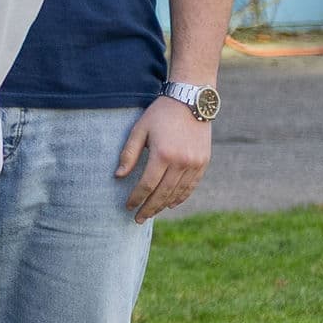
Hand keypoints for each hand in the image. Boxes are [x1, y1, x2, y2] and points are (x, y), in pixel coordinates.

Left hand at [119, 97, 212, 221]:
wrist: (190, 102)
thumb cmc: (159, 115)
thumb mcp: (139, 130)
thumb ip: (128, 154)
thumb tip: (118, 176)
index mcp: (162, 154)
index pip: (147, 184)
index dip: (136, 197)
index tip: (127, 206)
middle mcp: (181, 162)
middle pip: (163, 193)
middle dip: (149, 208)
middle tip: (138, 219)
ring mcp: (195, 164)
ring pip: (178, 192)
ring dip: (164, 205)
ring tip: (151, 213)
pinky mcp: (203, 163)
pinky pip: (191, 186)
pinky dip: (181, 197)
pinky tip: (171, 204)